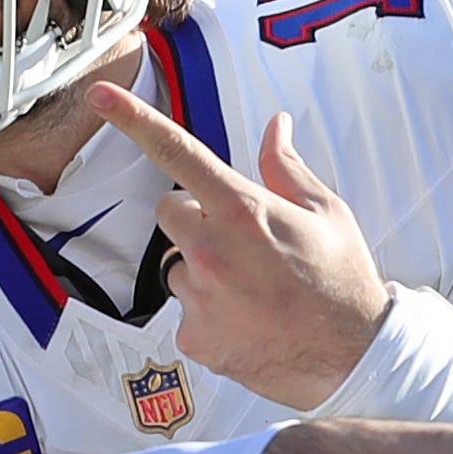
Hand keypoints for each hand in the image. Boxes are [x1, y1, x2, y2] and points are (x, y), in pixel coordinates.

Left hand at [88, 84, 388, 407]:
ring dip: (205, 270)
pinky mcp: (194, 337)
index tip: (99, 96)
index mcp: (243, 210)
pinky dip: (210, 313)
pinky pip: (187, 310)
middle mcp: (212, 250)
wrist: (353, 357)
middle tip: (243, 242)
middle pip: (170, 213)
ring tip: (254, 289)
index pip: (177, 152)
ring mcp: (199, 297)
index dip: (134, 119)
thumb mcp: (326, 212)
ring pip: (179, 266)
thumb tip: (275, 126)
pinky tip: (248, 320)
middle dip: (198, 220)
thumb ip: (286, 167)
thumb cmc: (342, 280)